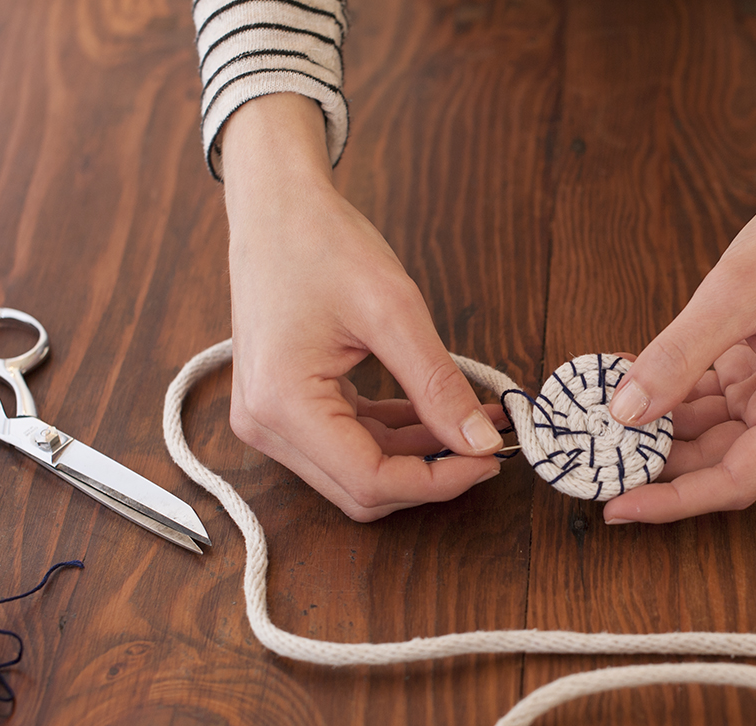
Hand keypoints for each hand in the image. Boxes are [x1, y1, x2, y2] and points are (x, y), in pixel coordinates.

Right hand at [221, 94, 503, 520]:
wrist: (275, 206)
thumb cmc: (321, 243)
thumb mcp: (394, 310)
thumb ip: (438, 385)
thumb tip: (481, 443)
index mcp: (282, 404)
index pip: (369, 479)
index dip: (437, 481)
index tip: (490, 459)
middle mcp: (265, 424)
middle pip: (361, 489)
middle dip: (431, 475)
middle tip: (488, 447)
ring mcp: (269, 419)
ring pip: (357, 472)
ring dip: (419, 457)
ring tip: (476, 425)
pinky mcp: (284, 407)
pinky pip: (347, 443)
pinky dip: (396, 436)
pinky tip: (439, 415)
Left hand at [603, 130, 755, 522]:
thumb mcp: (737, 293)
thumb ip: (678, 356)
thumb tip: (624, 411)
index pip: (734, 480)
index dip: (672, 500)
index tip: (615, 506)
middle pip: (718, 462)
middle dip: (655, 463)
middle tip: (594, 459)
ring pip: (708, 433)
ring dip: (656, 427)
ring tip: (600, 416)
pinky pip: (709, 398)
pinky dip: (669, 393)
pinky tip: (628, 377)